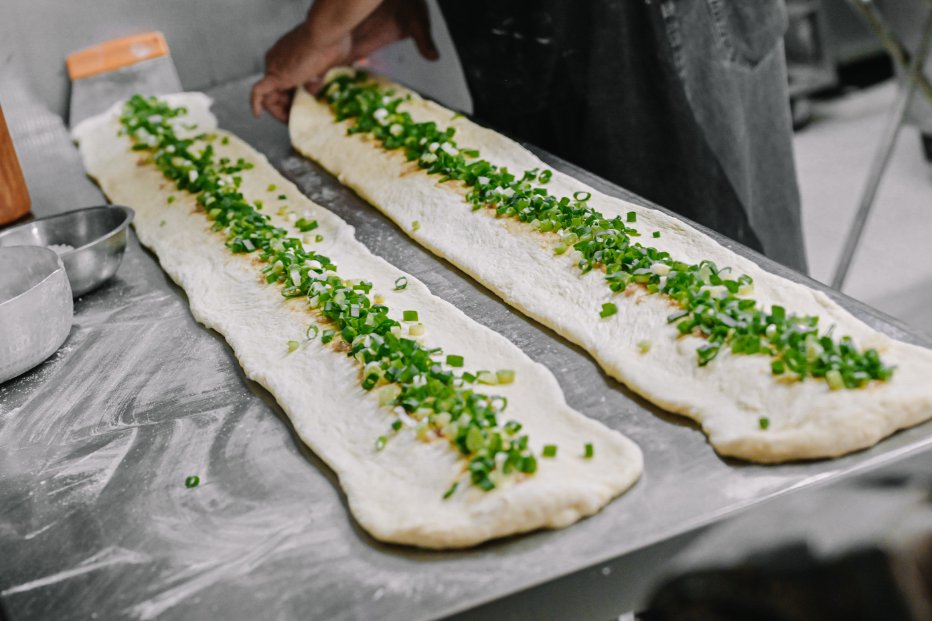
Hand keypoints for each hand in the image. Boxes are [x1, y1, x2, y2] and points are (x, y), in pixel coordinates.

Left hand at [251, 0, 438, 122]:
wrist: (349, 10)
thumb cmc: (379, 8)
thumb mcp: (407, 23)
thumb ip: (421, 40)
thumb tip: (436, 57)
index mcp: (329, 45)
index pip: (314, 66)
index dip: (313, 81)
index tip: (316, 92)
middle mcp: (305, 52)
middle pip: (290, 76)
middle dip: (291, 96)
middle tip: (296, 114)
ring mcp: (290, 59)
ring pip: (274, 86)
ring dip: (277, 105)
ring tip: (285, 121)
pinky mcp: (283, 66)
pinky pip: (264, 89)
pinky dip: (260, 101)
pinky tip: (261, 115)